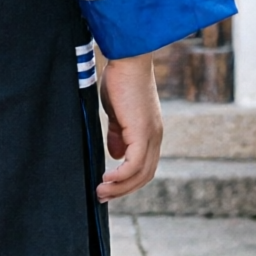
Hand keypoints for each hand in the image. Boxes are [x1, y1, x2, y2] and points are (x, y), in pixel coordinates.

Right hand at [96, 53, 161, 201]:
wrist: (129, 60)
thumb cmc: (121, 80)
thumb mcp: (118, 112)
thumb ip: (118, 133)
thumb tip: (115, 154)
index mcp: (150, 132)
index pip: (144, 166)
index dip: (128, 181)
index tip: (109, 187)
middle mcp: (155, 137)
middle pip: (144, 175)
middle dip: (123, 190)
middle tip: (102, 196)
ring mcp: (151, 135)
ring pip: (140, 173)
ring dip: (120, 187)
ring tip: (100, 191)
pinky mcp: (142, 132)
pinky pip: (134, 164)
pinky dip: (121, 175)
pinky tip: (106, 178)